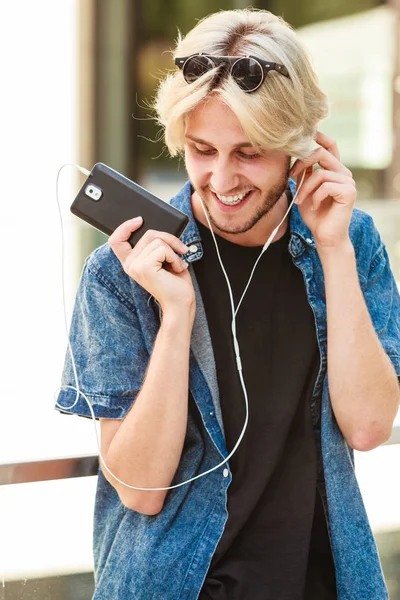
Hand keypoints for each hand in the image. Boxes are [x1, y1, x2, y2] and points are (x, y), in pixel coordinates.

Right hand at [108, 217, 195, 316]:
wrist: (180, 304)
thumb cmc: (176, 284)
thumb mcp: (164, 259)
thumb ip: (156, 245)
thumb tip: (160, 229)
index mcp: (132, 262)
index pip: (116, 240)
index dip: (125, 226)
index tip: (140, 220)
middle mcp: (130, 264)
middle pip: (148, 234)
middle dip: (169, 239)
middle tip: (180, 252)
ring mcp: (135, 266)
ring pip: (158, 240)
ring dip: (174, 251)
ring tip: (176, 265)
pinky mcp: (144, 268)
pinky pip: (163, 248)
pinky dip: (175, 257)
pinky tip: (176, 269)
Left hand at [289, 132, 356, 252]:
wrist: (325, 236)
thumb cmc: (314, 214)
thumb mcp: (304, 190)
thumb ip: (303, 174)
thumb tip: (295, 155)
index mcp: (334, 169)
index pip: (330, 145)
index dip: (319, 136)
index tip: (306, 132)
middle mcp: (343, 172)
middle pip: (322, 153)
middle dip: (302, 162)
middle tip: (290, 176)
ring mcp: (348, 182)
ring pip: (320, 173)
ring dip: (305, 188)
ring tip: (300, 201)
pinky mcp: (349, 192)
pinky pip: (326, 186)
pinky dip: (315, 197)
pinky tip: (314, 206)